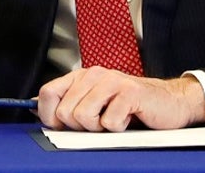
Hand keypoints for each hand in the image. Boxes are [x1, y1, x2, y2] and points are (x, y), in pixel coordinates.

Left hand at [37, 67, 204, 131]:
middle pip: (65, 111)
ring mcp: (112, 82)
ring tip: (114, 119)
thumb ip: (67, 103)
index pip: (48, 93)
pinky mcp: (130, 93)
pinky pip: (109, 122)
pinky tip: (129, 119)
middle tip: (100, 122)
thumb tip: (35, 110)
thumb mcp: (94, 102)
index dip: (49, 115)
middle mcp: (94, 75)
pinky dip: (118, 129)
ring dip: (99, 128)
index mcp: (81, 76)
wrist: (169, 102)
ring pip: (83, 117)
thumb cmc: (131, 105)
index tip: (61, 126)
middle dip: (80, 126)